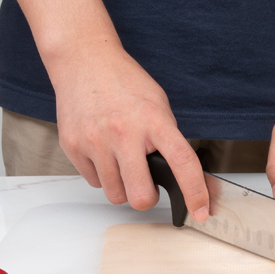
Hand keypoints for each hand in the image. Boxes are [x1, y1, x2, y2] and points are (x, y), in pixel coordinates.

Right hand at [50, 41, 208, 218]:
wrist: (84, 61)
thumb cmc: (124, 82)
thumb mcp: (158, 105)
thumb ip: (169, 139)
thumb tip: (185, 175)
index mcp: (154, 121)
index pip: (182, 163)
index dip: (195, 193)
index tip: (200, 211)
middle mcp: (124, 133)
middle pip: (140, 196)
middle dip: (146, 197)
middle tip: (146, 182)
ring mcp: (96, 141)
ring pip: (115, 195)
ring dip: (123, 187)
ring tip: (122, 162)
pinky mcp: (74, 147)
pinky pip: (94, 183)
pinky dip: (102, 176)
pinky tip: (104, 154)